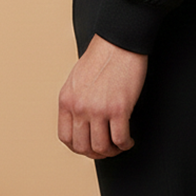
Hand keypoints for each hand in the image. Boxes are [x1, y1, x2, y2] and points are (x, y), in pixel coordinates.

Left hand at [58, 34, 147, 158]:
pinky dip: (126, 144)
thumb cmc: (102, 56)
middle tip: (107, 149)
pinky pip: (120, 139)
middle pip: (83, 147)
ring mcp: (98, 109)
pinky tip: (129, 140)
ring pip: (101, 147)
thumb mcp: (77, 79)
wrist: (120, 41)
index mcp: (66, 100)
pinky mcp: (119, 108)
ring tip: (120, 145)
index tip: (89, 146)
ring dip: (112, 151)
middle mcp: (79, 107)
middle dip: (96, 153)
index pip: (66, 137)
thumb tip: (82, 122)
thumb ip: (76, 100)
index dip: (78, 148)